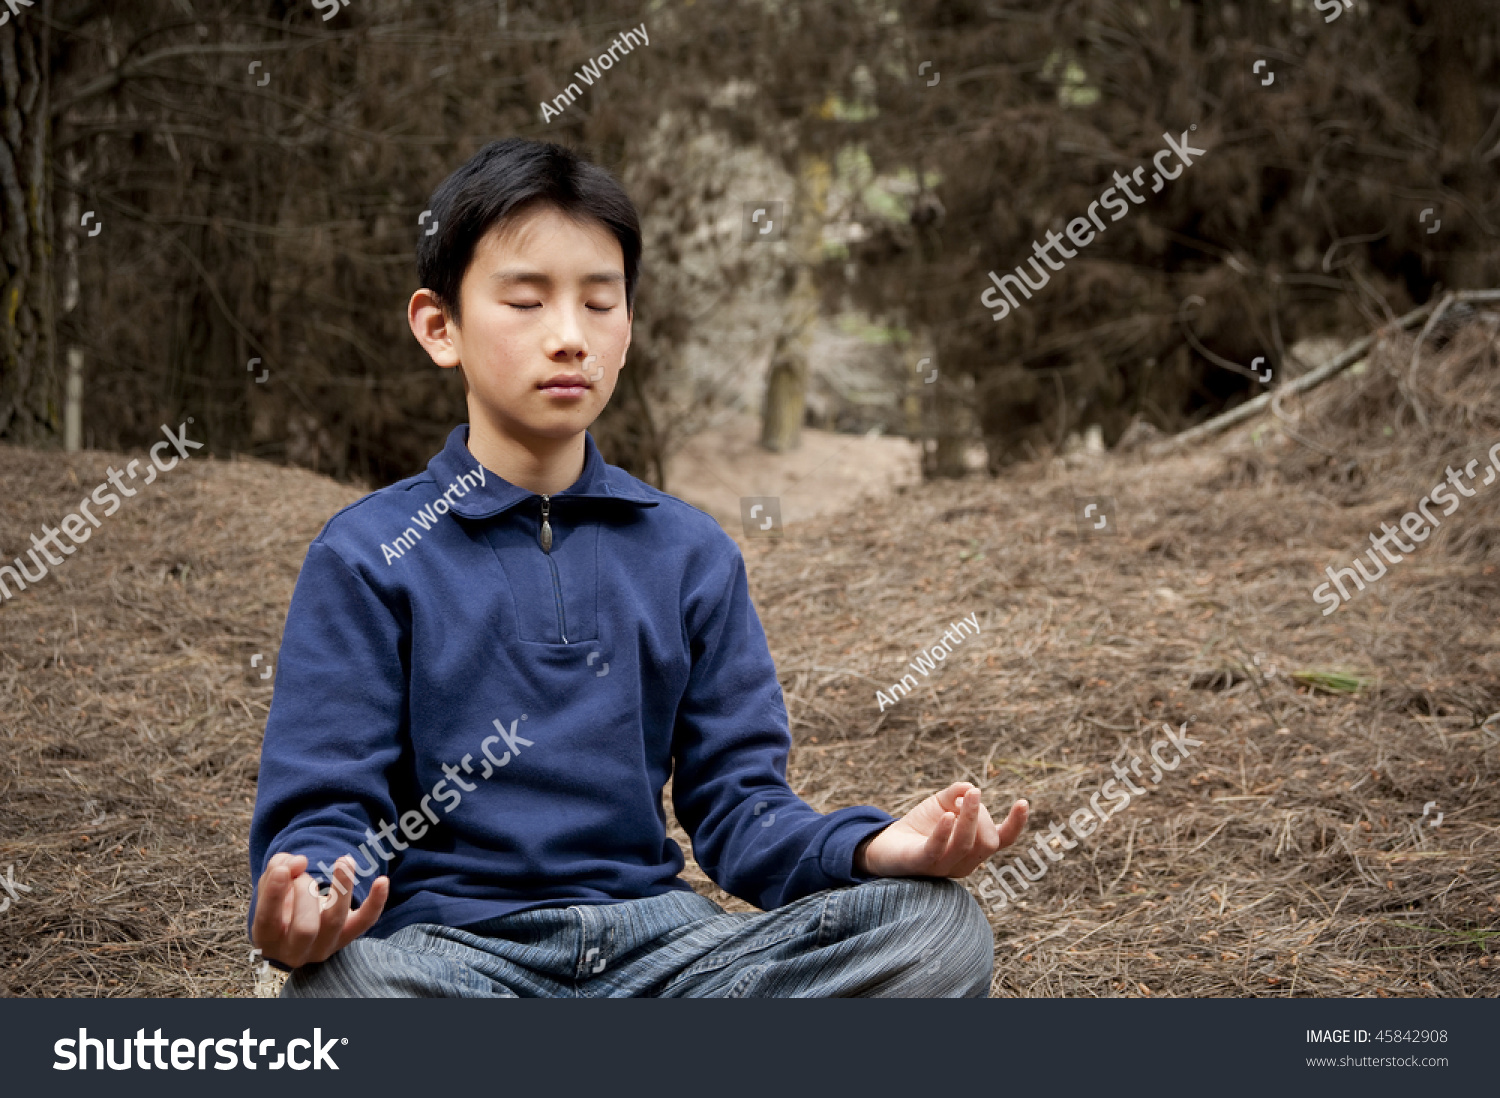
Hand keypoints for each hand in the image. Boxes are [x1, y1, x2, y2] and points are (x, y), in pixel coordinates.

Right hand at [250, 852, 388, 968]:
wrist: (300, 920)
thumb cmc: (282, 899)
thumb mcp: (272, 884)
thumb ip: (278, 868)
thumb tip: (299, 861)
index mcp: (269, 939)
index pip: (268, 921)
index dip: (274, 895)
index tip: (283, 869)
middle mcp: (296, 951)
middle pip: (305, 927)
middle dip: (304, 892)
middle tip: (302, 875)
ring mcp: (324, 947)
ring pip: (335, 921)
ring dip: (341, 888)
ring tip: (344, 861)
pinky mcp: (348, 936)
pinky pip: (365, 921)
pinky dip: (376, 901)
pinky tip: (382, 880)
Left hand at [858, 782, 1027, 878]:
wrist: (886, 845)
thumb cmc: (920, 826)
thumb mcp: (941, 804)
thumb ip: (957, 794)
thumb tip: (970, 787)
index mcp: (974, 848)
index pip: (1002, 840)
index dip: (1016, 824)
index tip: (1023, 802)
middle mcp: (964, 862)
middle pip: (986, 841)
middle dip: (982, 815)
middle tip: (972, 795)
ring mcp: (943, 866)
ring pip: (966, 845)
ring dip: (970, 818)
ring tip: (969, 796)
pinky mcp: (921, 864)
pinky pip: (937, 850)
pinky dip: (944, 832)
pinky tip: (947, 815)